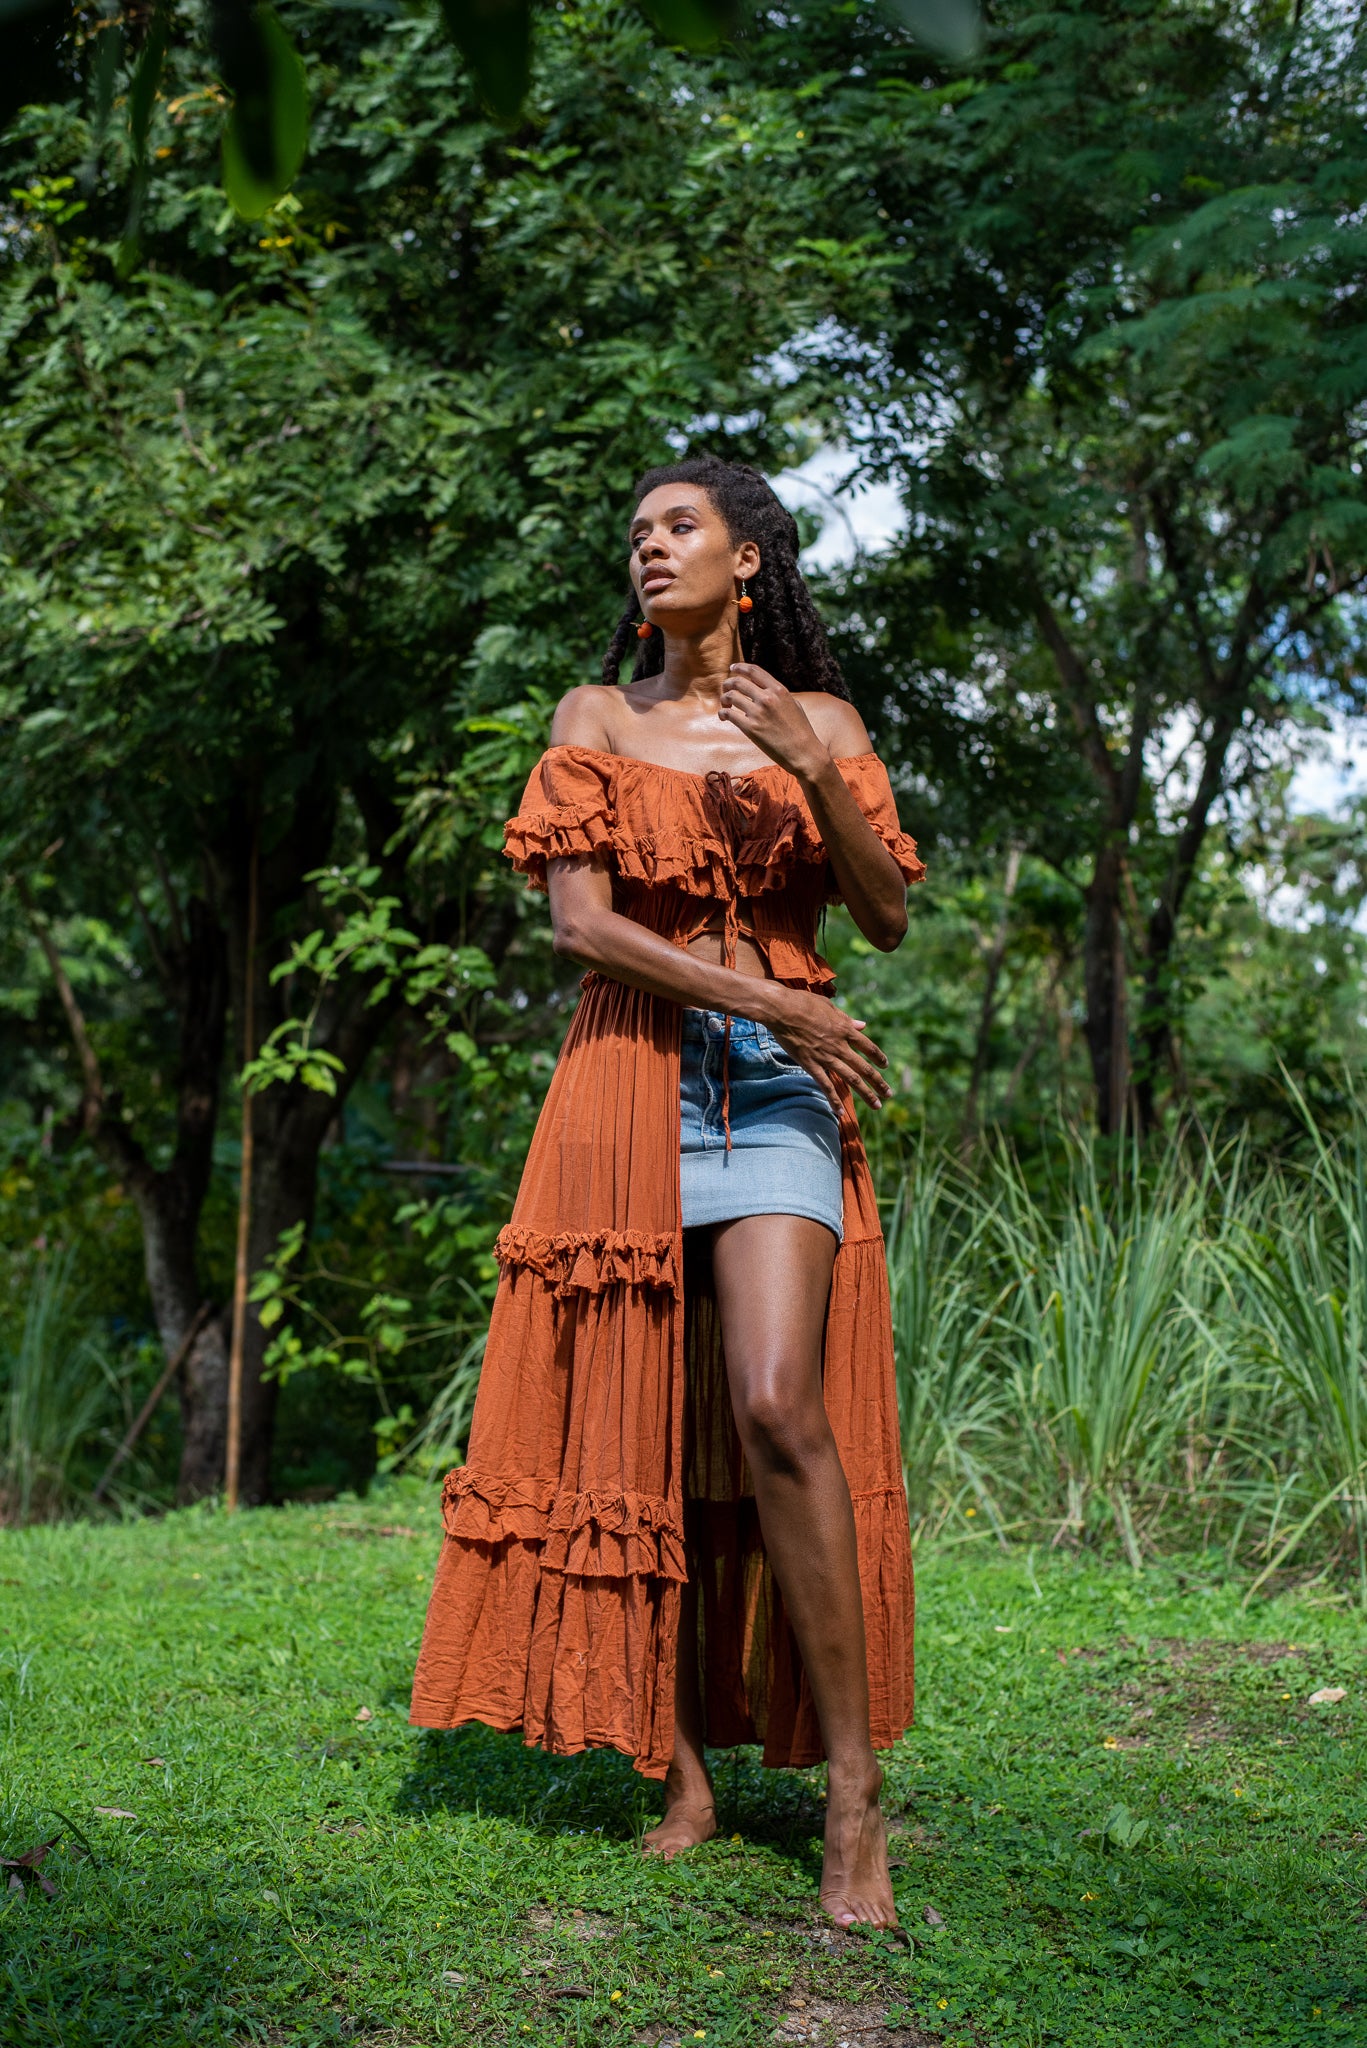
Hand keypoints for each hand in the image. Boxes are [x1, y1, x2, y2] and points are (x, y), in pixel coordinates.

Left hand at [720, 663, 829, 780]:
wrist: (804, 753)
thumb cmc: (801, 731)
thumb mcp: (794, 705)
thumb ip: (779, 695)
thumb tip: (765, 690)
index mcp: (779, 690)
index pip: (754, 671)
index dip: (740, 667)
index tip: (733, 668)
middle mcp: (768, 698)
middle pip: (738, 682)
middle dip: (727, 683)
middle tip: (725, 689)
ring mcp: (758, 713)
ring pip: (731, 696)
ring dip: (724, 699)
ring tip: (726, 706)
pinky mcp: (751, 728)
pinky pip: (728, 714)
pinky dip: (722, 714)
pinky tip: (724, 717)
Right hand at [765, 988, 891, 1114]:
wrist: (782, 1009)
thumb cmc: (803, 1002)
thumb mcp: (829, 1007)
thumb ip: (847, 1019)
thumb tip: (863, 1025)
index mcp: (845, 1029)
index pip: (868, 1047)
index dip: (879, 1057)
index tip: (885, 1066)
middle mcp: (840, 1046)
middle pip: (864, 1068)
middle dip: (879, 1083)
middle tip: (889, 1094)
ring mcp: (826, 1057)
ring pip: (851, 1079)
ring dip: (866, 1094)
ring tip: (877, 1106)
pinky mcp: (810, 1064)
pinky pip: (825, 1085)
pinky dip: (833, 1099)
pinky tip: (839, 1112)